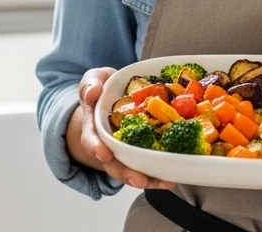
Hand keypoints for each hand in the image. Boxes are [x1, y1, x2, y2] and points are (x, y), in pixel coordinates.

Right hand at [66, 67, 175, 190]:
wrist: (116, 91)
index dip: (96, 147)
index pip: (91, 138)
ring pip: (132, 169)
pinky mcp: (141, 149)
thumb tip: (92, 93)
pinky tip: (171, 177)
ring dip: (148, 178)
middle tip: (139, 179)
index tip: (104, 154)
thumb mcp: (94, 79)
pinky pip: (148, 165)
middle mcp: (108, 143)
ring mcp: (125, 149)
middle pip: (113, 163)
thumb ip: (90, 85)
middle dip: (126, 173)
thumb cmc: (105, 86)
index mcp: (94, 125)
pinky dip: (159, 173)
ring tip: (164, 182)